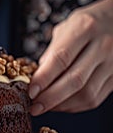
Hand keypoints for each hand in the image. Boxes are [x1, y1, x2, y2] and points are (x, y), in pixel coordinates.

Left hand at [29, 0, 112, 115]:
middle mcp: (103, 45)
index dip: (43, 78)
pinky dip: (74, 106)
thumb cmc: (87, 25)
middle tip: (34, 107)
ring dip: (61, 105)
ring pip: (86, 94)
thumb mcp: (65, 28)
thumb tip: (37, 80)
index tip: (30, 92)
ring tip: (45, 106)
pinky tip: (61, 104)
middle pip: (74, 80)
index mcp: (85, 28)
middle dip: (50, 98)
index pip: (61, 58)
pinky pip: (95, 99)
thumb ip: (51, 53)